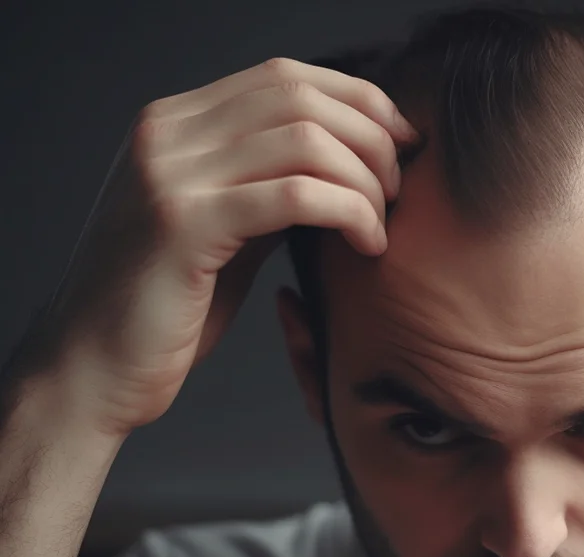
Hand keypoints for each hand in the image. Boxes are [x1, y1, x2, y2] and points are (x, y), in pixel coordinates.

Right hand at [39, 57, 417, 438]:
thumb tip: (349, 165)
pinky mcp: (183, 223)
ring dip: (365, 181)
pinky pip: (294, 195)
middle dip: (370, 137)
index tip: (402, 141)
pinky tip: (367, 246)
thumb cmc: (171, 308)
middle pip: (300, 96)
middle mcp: (167, 133)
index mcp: (175, 124)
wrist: (96, 368)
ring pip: (304, 140)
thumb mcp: (229, 230)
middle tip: (399, 188)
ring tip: (382, 226)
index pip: (284, 76)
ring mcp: (170, 173)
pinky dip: (348, 213)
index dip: (358, 99)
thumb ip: (273, 187)